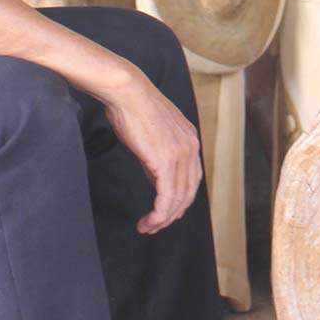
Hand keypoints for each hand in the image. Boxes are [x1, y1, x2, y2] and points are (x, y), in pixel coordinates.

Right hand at [101, 67, 202, 233]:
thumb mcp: (154, 134)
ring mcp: (181, 154)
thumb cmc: (133, 108)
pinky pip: (167, 198)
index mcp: (190, 140)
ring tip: (147, 227)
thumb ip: (159, 156)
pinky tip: (148, 221)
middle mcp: (191, 148)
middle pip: (188, 194)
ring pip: (178, 199)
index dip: (179, 201)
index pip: (192, 180)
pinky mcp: (165, 161)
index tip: (163, 213)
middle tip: (153, 226)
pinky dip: (159, 214)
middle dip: (171, 215)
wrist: (127, 92)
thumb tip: (155, 178)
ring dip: (162, 219)